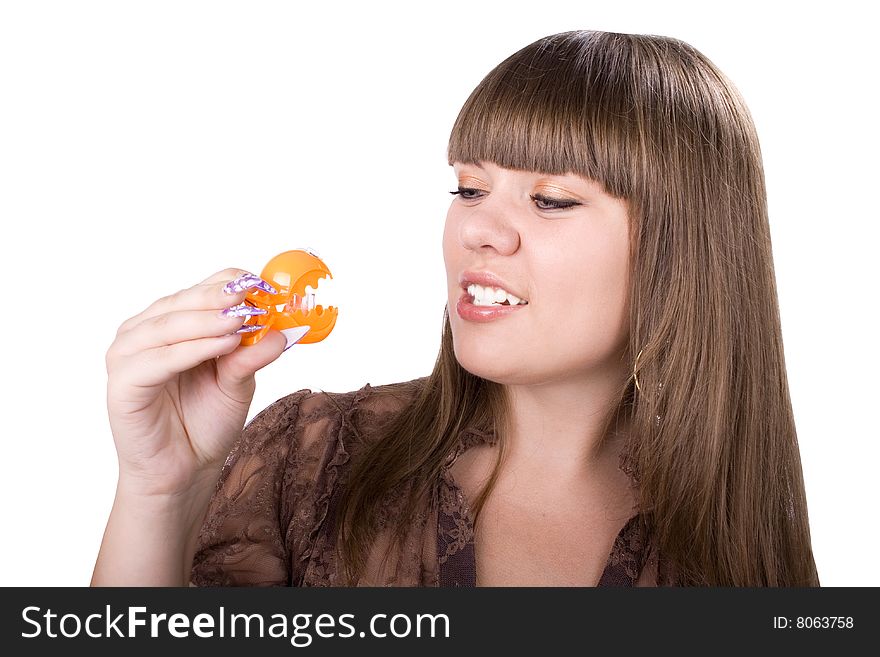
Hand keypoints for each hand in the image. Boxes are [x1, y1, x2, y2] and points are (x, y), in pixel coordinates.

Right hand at [104, 269, 305, 497]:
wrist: (183, 471)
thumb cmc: (205, 422)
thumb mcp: (238, 382)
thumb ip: (251, 355)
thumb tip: (279, 332)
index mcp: (171, 323)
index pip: (199, 289)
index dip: (231, 283)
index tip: (264, 284)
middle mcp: (144, 333)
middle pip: (181, 302)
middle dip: (219, 297)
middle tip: (251, 294)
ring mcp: (127, 356)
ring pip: (168, 326)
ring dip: (207, 321)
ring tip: (242, 320)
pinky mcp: (121, 384)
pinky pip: (158, 360)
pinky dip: (192, 349)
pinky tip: (223, 344)